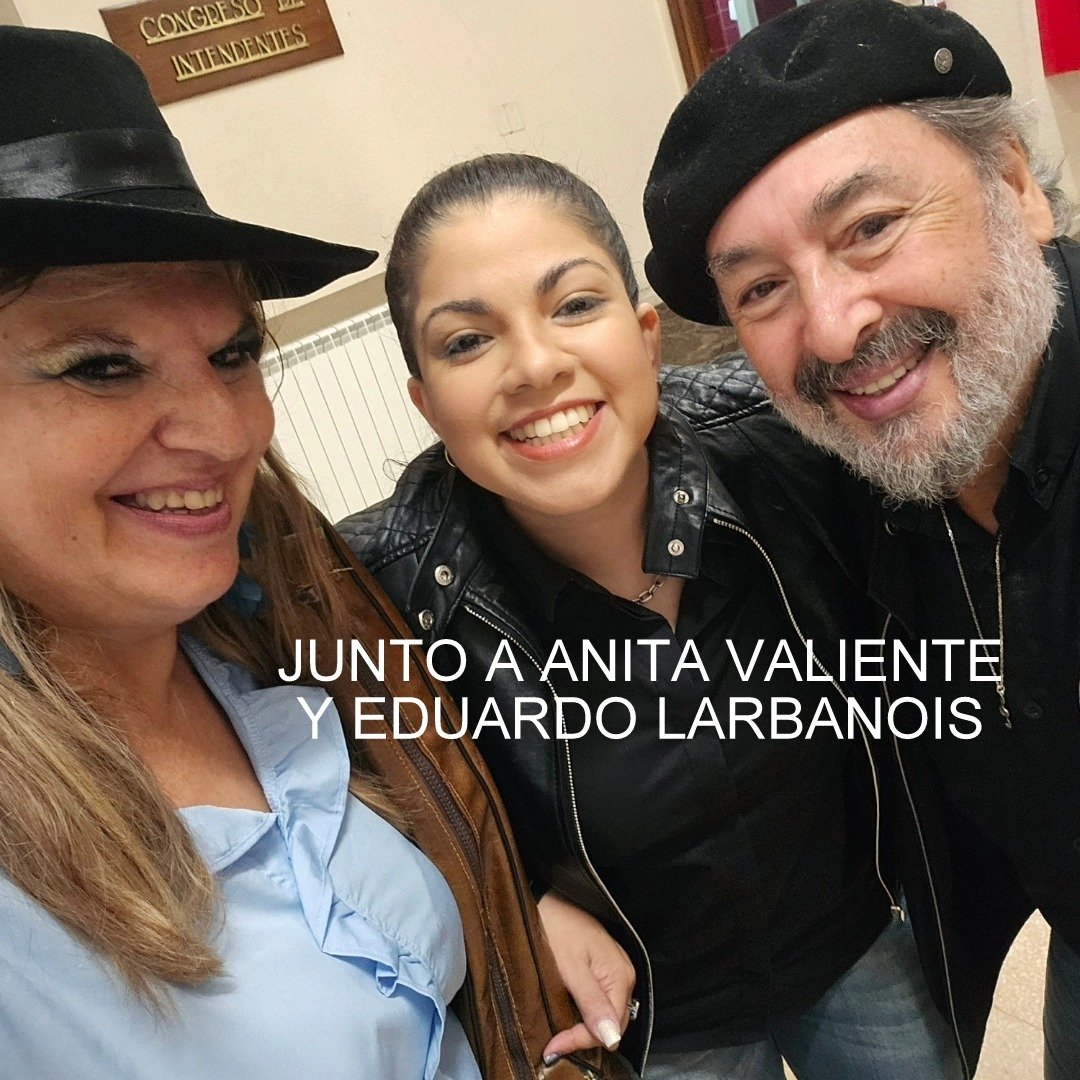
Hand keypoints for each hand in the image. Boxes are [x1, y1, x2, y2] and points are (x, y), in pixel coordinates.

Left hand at [538, 891, 636, 1062]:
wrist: (551, 896)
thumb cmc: (558, 926)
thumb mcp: (570, 967)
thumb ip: (591, 1003)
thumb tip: (612, 1039)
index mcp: (620, 977)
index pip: (609, 1027)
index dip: (582, 1041)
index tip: (553, 1048)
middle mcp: (624, 976)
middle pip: (611, 1024)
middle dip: (583, 1038)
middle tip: (553, 1045)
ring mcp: (615, 971)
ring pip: (606, 1014)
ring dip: (584, 1028)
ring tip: (559, 1035)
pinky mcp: (604, 968)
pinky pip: (602, 1001)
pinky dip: (586, 1014)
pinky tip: (569, 1016)